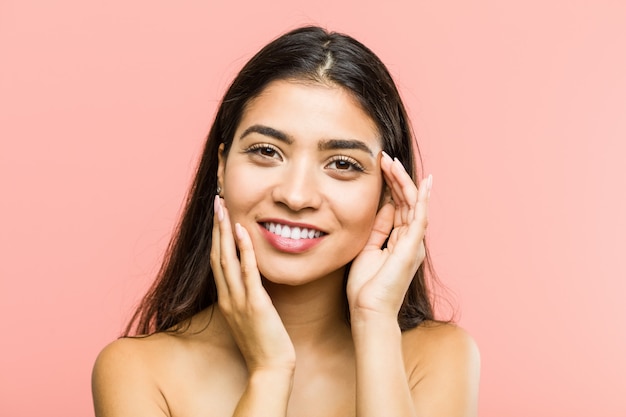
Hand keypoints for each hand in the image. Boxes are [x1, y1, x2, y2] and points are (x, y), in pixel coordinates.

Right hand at [210, 195, 295, 372]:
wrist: (270, 369)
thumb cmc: (264, 344)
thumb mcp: (250, 316)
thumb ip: (248, 296)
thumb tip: (251, 278)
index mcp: (226, 299)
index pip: (217, 262)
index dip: (216, 238)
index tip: (218, 216)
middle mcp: (228, 297)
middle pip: (217, 255)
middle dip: (216, 227)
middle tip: (216, 201)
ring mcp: (239, 301)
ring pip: (226, 260)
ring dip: (224, 231)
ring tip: (222, 207)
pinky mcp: (256, 305)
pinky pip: (248, 272)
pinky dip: (244, 250)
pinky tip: (243, 231)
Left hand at [346, 152, 431, 320]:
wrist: (369, 312)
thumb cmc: (365, 288)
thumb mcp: (367, 249)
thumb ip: (377, 229)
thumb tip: (382, 206)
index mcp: (399, 241)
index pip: (397, 206)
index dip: (390, 186)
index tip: (380, 167)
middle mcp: (410, 240)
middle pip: (406, 201)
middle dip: (396, 178)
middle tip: (385, 157)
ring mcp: (413, 244)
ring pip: (413, 205)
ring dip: (403, 182)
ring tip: (392, 162)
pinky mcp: (413, 248)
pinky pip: (420, 218)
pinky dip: (422, 200)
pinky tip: (423, 183)